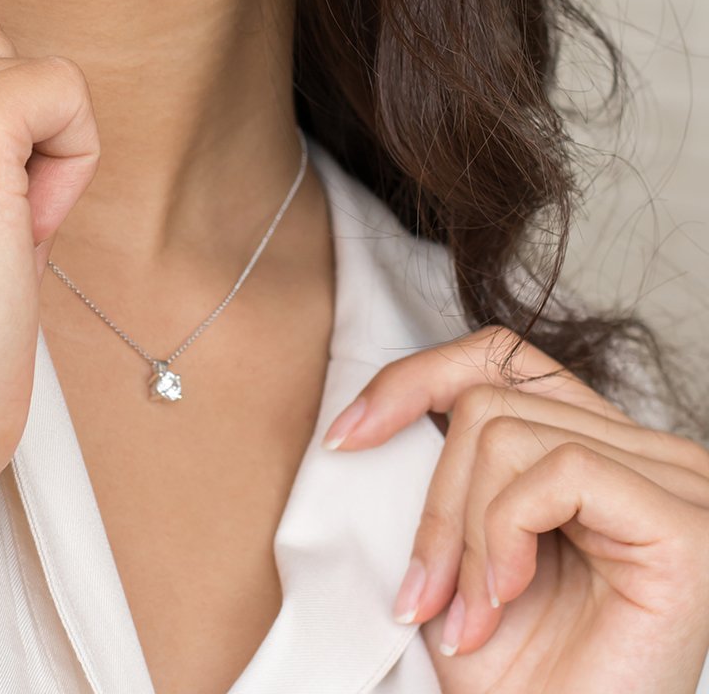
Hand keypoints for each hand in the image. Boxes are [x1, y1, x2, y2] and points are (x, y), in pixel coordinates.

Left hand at [321, 325, 708, 692]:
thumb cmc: (511, 672)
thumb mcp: (456, 545)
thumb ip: (445, 465)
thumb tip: (374, 405)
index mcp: (599, 444)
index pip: (499, 356)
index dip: (412, 380)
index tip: (345, 436)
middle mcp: (648, 453)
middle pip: (487, 400)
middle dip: (436, 502)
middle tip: (425, 595)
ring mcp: (676, 482)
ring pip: (507, 431)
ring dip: (463, 534)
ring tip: (467, 613)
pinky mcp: (686, 523)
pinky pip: (558, 470)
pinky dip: (505, 533)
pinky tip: (506, 597)